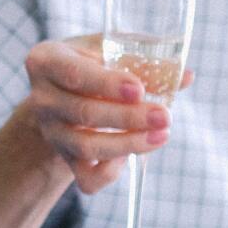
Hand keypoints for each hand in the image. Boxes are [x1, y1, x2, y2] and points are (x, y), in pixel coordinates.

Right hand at [24, 34, 192, 193]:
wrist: (65, 92)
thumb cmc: (92, 62)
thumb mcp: (109, 49)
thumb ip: (144, 57)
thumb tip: (185, 75)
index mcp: (47, 60)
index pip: (74, 74)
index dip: (107, 84)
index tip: (139, 89)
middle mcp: (42, 98)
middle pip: (84, 113)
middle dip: (128, 117)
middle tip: (165, 116)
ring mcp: (51, 132)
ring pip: (86, 146)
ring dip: (128, 144)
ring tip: (162, 135)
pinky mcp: (64, 159)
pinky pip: (86, 178)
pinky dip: (112, 172)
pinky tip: (136, 152)